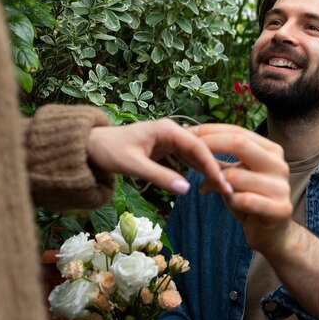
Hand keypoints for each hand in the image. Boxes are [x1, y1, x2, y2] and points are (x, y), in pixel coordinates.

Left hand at [87, 118, 227, 194]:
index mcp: (167, 129)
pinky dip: (195, 171)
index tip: (224, 182)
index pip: (198, 146)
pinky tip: (206, 182)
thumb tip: (186, 190)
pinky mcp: (165, 148)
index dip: (212, 165)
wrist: (89, 146)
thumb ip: (159, 176)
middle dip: (215, 168)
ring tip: (222, 188)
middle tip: (229, 188)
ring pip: (195, 155)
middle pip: (201, 149)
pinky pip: (186, 160)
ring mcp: (169, 139)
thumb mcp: (133, 165)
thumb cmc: (108, 152)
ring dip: (207, 171)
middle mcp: (172, 131)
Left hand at [191, 124, 292, 253]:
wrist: (273, 233)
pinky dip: (228, 201)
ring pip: (236, 176)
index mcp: (271, 151)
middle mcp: (279, 164)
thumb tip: (192, 145)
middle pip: (239, 144)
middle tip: (186, 151)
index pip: (238, 132)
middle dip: (208, 145)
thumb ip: (221, 162)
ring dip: (215, 181)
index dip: (211, 131)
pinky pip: (244, 200)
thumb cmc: (250, 200)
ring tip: (205, 186)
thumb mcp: (235, 177)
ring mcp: (281, 186)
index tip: (187, 133)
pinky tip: (224, 202)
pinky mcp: (280, 209)